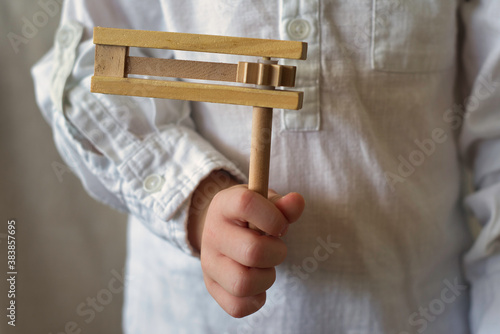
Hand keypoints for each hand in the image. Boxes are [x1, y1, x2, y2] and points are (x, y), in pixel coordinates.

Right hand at [188, 171, 304, 317]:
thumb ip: (283, 205)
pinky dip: (257, 299)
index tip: (281, 225)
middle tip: (276, 248)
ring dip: (267, 278)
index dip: (273, 217)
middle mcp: (212, 234)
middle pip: (252, 251)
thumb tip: (297, 201)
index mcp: (224, 205)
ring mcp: (209, 263)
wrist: (222, 229)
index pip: (246, 204)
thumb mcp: (264, 203)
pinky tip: (259, 284)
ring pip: (243, 284)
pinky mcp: (211, 287)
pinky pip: (237, 307)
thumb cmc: (251, 215)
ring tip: (266, 267)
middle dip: (277, 253)